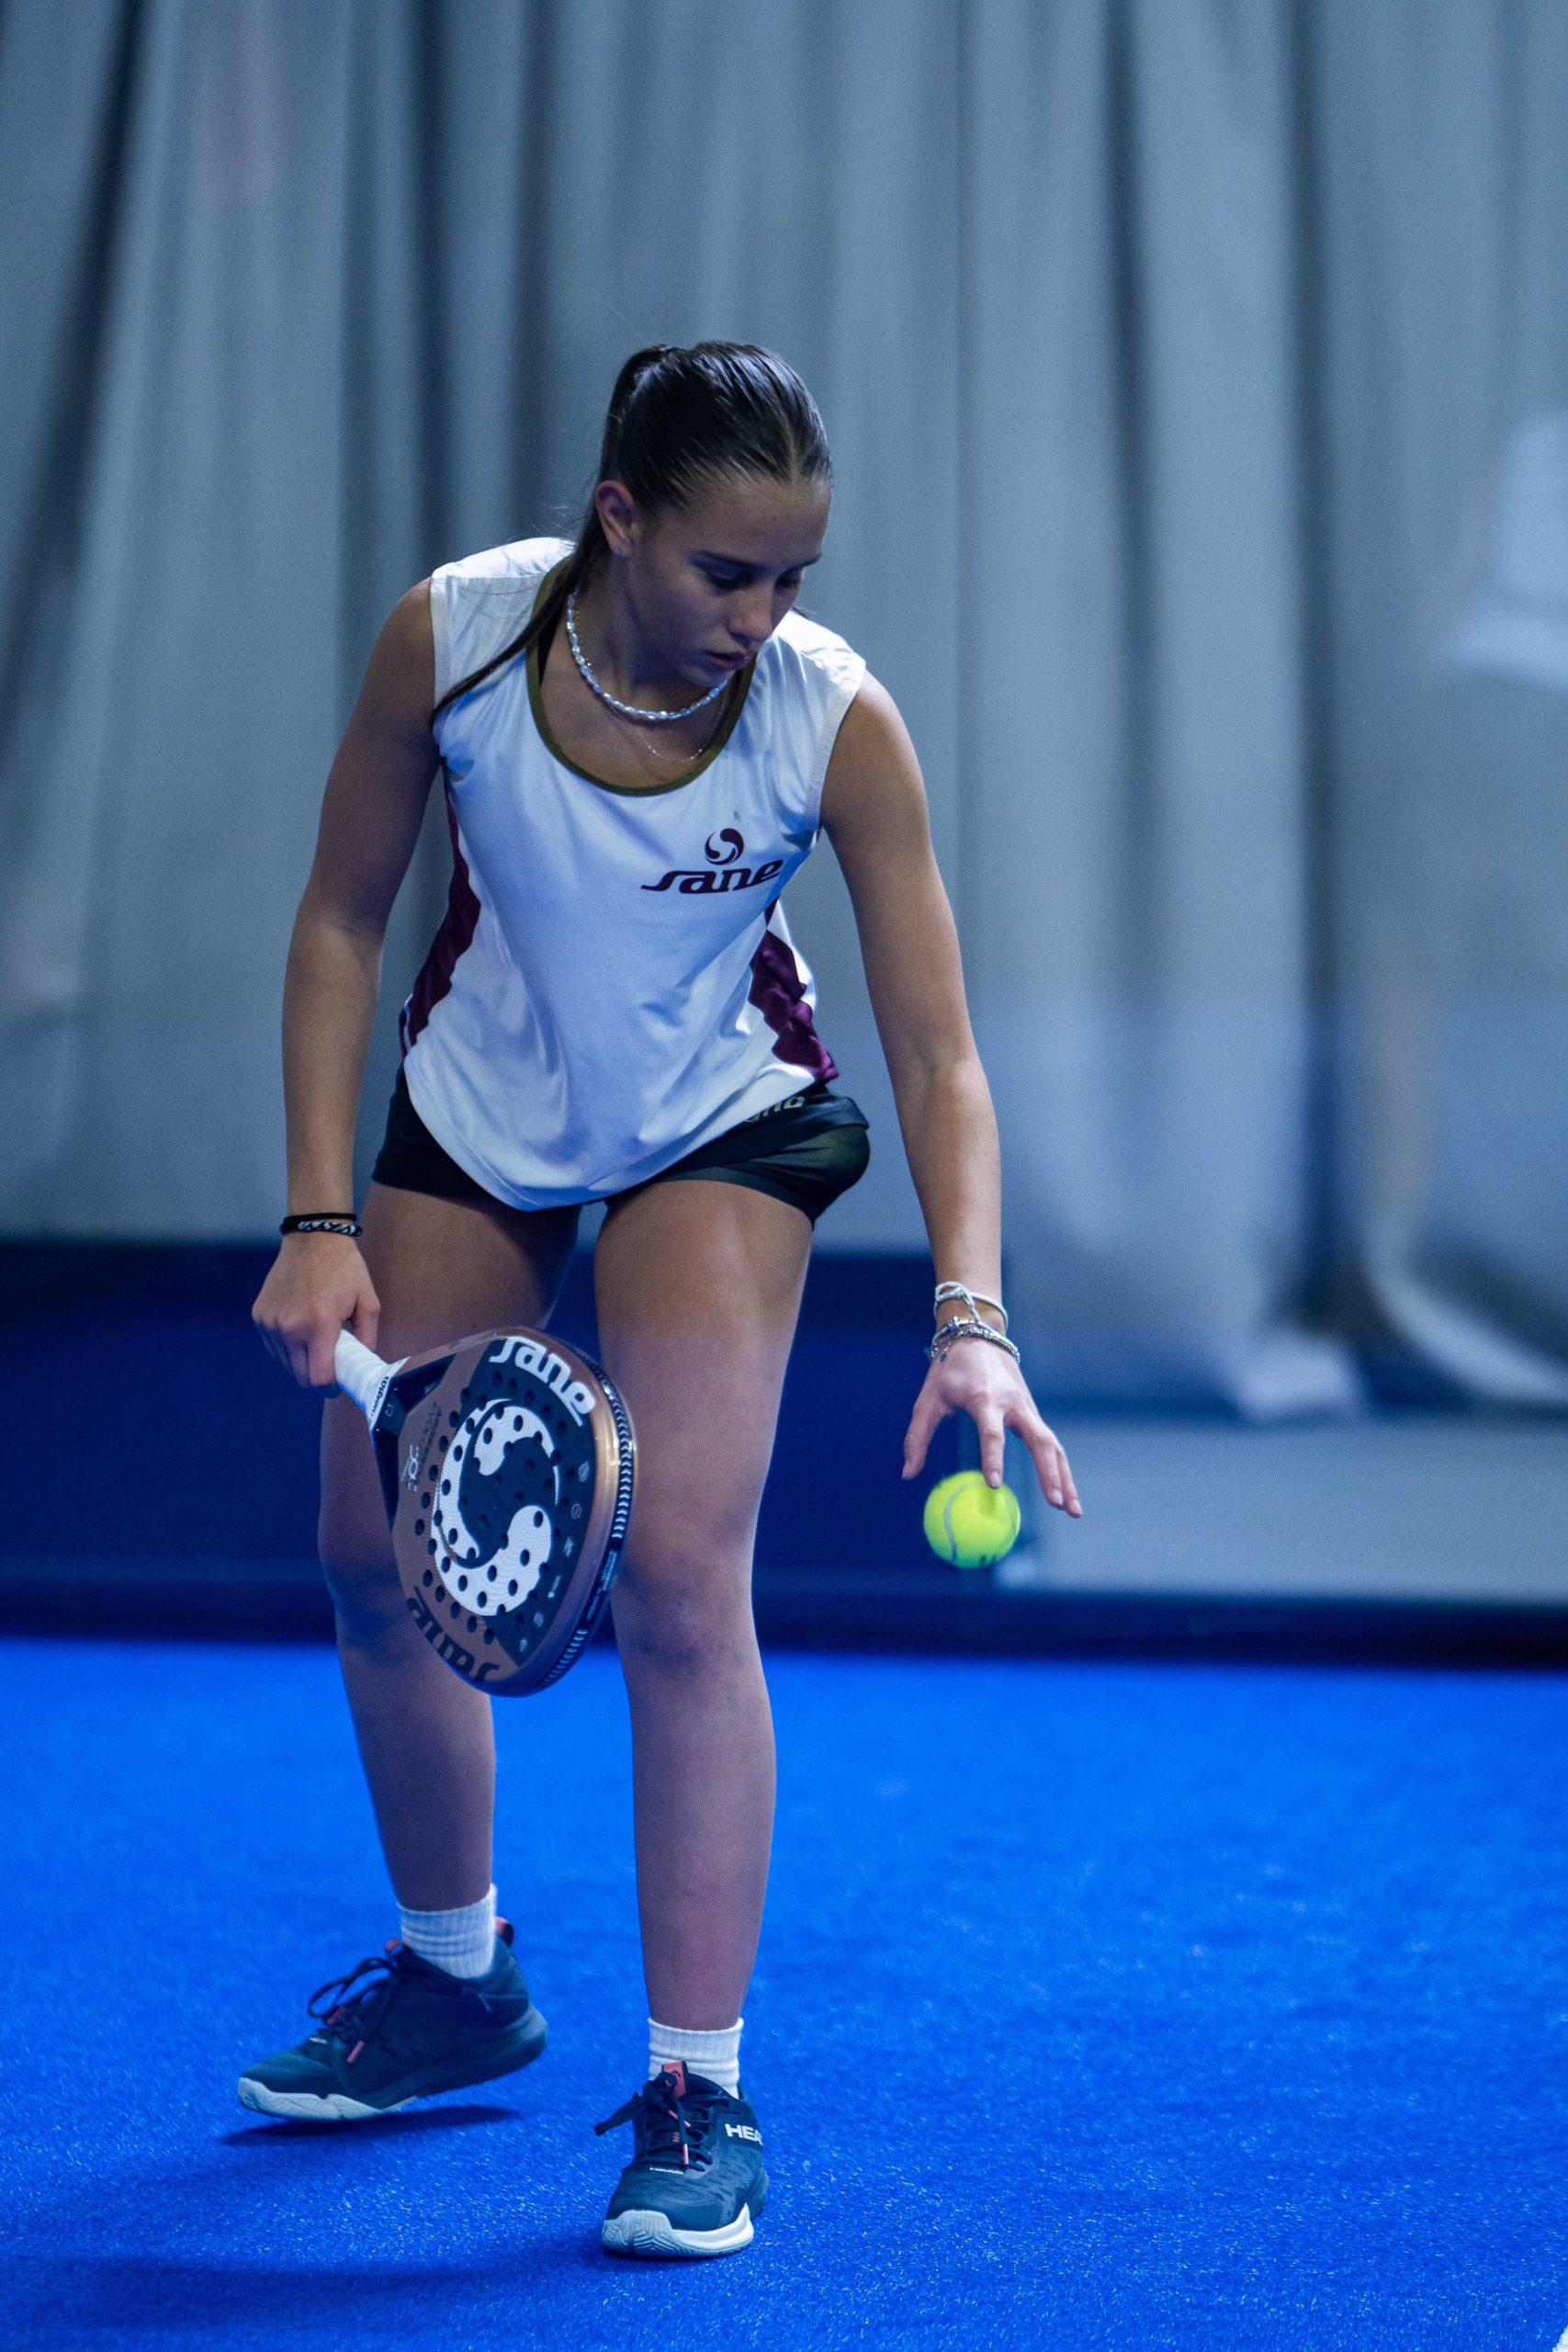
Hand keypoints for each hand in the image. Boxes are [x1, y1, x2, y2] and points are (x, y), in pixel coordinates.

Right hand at [251, 1234, 379, 1391]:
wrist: (312, 1239)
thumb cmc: (344, 1269)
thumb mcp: (368, 1301)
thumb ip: (368, 1338)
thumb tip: (362, 1365)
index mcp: (318, 1325)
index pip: (318, 1378)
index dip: (330, 1388)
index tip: (338, 1384)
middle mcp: (289, 1327)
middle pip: (300, 1376)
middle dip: (317, 1378)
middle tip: (330, 1366)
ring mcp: (270, 1322)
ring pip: (285, 1363)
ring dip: (301, 1362)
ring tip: (317, 1342)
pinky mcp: (259, 1316)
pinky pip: (274, 1346)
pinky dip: (287, 1347)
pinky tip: (301, 1331)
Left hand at [901, 1335, 1081, 1516]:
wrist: (979, 1337)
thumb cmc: (949, 1371)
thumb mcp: (928, 1399)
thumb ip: (917, 1437)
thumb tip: (908, 1475)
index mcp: (985, 1398)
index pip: (991, 1431)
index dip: (993, 1457)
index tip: (995, 1484)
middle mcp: (1013, 1403)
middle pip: (1039, 1439)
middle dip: (1048, 1472)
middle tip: (1053, 1503)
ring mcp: (1028, 1409)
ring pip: (1052, 1445)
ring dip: (1064, 1478)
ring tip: (1073, 1511)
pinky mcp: (1033, 1415)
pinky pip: (1051, 1445)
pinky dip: (1061, 1470)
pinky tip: (1067, 1496)